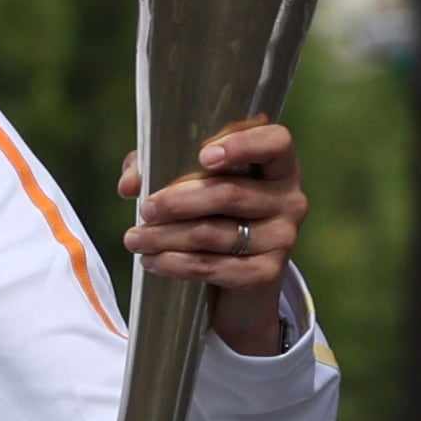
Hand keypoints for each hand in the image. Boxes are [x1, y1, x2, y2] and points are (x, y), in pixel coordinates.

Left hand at [123, 121, 304, 355]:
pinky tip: (152, 261)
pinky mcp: (267, 273)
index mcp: (279, 165)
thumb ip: (160, 168)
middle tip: (147, 208)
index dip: (242, 145)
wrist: (243, 278)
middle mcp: (290, 199)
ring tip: (134, 239)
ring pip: (213, 234)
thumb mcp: (193, 182)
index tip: (203, 157)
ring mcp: (282, 238)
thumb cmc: (216, 213)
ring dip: (166, 237)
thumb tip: (131, 184)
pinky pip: (214, 267)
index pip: (275, 143)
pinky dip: (176, 264)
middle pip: (230, 194)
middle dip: (179, 201)